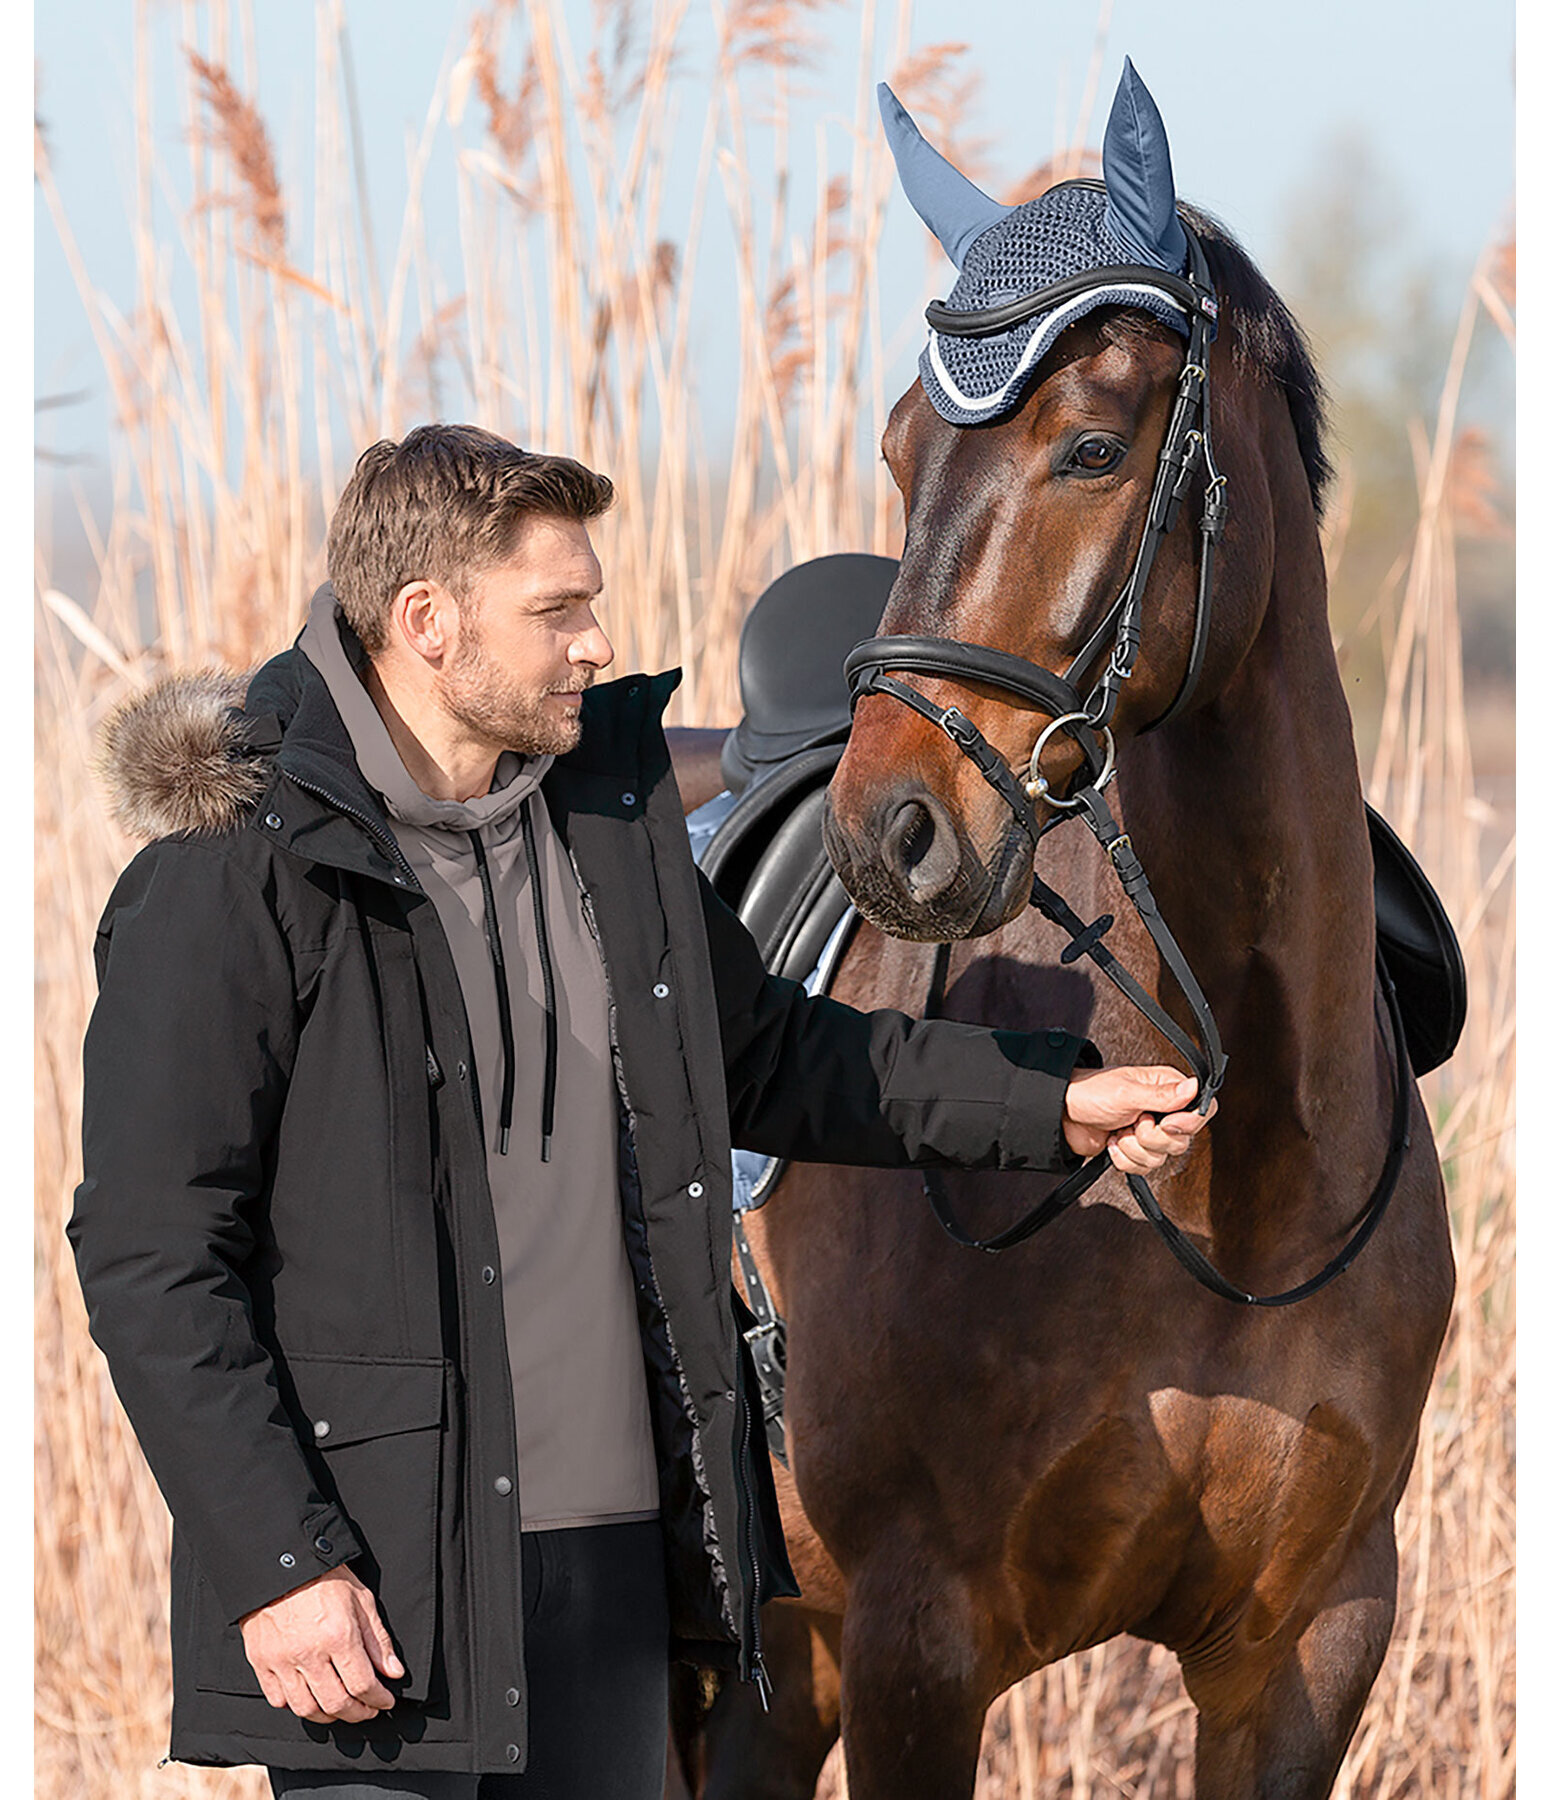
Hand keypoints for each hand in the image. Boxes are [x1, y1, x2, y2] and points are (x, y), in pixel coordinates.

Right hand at [239, 1563, 402, 1723]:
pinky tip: (309, 1696)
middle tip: (367, 1710)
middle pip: (336, 1704)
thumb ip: (378, 1640)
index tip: (385, 1700)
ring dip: (328, 1715)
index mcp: (338, 1636)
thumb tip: (392, 1672)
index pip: (363, 1685)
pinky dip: (295, 1705)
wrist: (282, 1561)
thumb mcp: (361, 1599)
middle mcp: (309, 1653)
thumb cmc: (323, 1576)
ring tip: (340, 1707)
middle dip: (357, 1713)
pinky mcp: (261, 1662)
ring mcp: (282, 1661)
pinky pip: (278, 1699)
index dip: (379, 1699)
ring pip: (306, 1709)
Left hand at [1062, 1066, 1216, 1173]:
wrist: (1062, 1113)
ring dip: (1133, 1148)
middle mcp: (1163, 1111)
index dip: (1189, 1122)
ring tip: (1118, 1130)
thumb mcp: (1127, 1092)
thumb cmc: (1091, 1092)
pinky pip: (1143, 1168)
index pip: (1202, 1109)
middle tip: (1134, 1122)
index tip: (1167, 1123)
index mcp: (1167, 1088)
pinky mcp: (1135, 1150)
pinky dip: (1124, 1159)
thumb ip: (1162, 1096)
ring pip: (1161, 1157)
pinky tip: (1113, 1141)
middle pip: (1182, 1140)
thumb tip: (1194, 1086)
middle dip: (1152, 1138)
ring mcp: (1149, 1132)